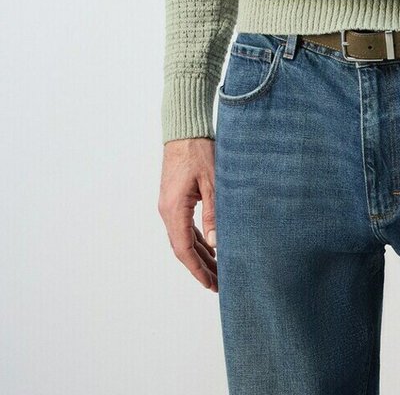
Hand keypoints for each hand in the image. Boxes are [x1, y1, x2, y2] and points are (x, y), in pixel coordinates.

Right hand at [158, 137, 217, 291]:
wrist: (184, 129)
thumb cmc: (198, 151)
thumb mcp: (212, 182)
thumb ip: (214, 213)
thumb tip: (216, 244)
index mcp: (174, 209)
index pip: (184, 249)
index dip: (197, 270)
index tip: (210, 285)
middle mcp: (167, 211)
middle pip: (183, 248)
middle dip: (200, 267)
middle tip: (218, 284)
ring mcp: (169, 205)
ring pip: (183, 238)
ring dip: (199, 254)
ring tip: (217, 270)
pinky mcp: (175, 199)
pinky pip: (184, 226)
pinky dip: (197, 239)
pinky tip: (210, 246)